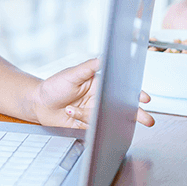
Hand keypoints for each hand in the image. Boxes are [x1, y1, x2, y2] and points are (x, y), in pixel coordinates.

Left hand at [30, 57, 154, 128]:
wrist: (39, 104)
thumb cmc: (54, 86)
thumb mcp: (72, 74)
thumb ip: (89, 67)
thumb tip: (103, 57)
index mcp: (100, 86)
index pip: (121, 90)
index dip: (135, 95)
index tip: (144, 98)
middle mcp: (100, 101)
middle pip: (123, 109)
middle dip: (136, 115)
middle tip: (148, 120)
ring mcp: (95, 115)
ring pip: (104, 119)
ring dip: (87, 116)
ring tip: (71, 109)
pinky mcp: (88, 126)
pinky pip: (93, 128)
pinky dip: (81, 121)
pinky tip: (70, 114)